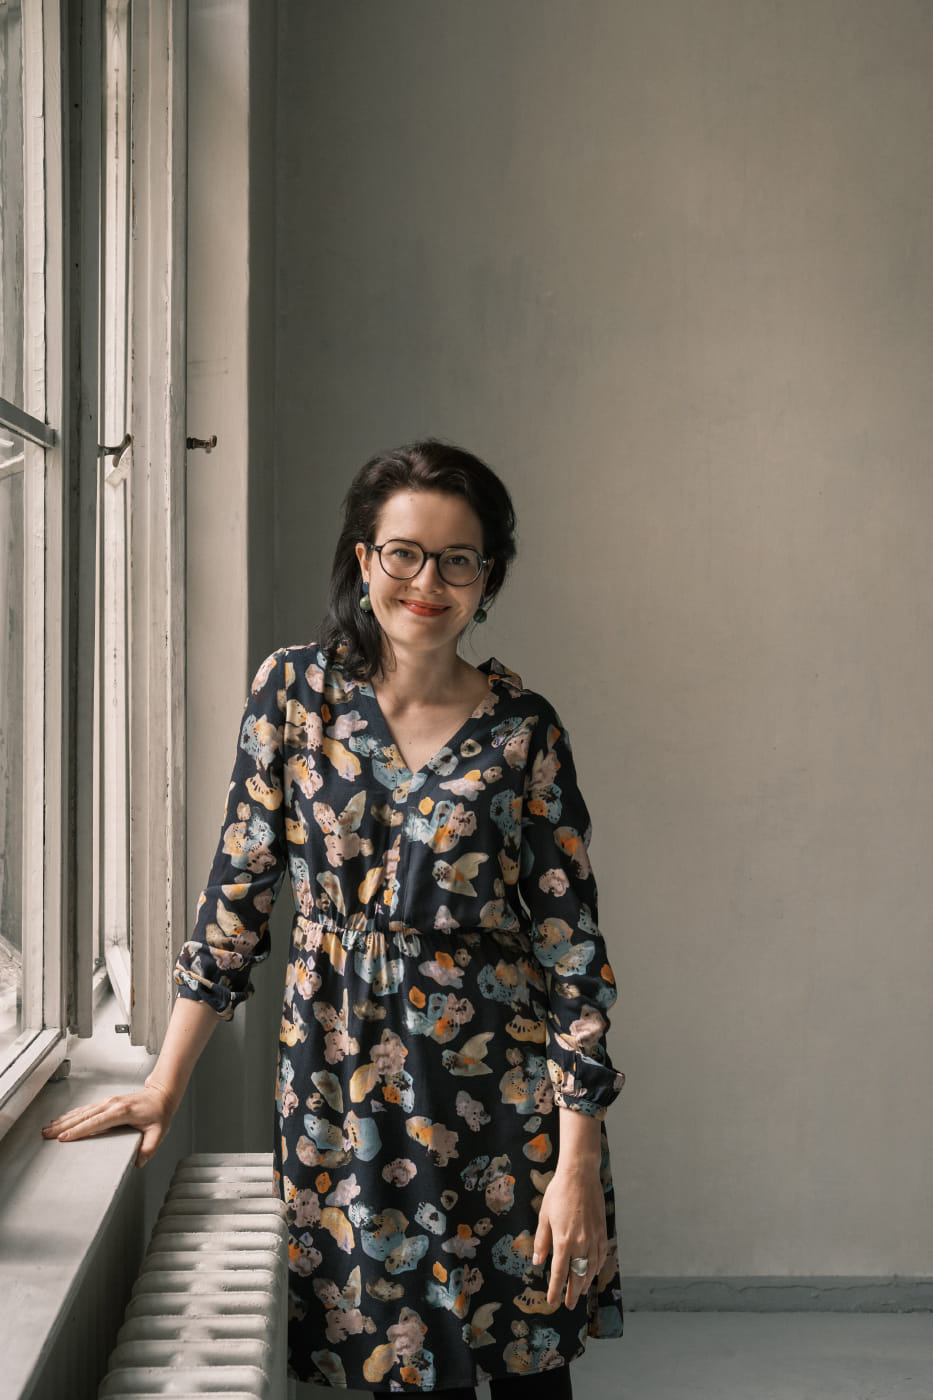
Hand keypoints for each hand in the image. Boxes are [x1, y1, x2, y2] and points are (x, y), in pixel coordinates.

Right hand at [42, 1078, 174, 1167]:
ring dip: (64, 1120)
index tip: (63, 1138)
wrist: (161, 1095)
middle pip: (83, 1116)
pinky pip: (86, 1109)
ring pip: (82, 1111)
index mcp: (122, 1112)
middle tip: (46, 1134)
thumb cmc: (159, 1113)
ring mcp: (108, 1102)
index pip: (95, 1123)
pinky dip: (71, 1115)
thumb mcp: (158, 1132)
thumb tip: (138, 1162)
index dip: (79, 1131)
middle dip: (63, 1126)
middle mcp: (112, 1104)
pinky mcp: (107, 1102)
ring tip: (48, 1128)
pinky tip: (62, 1120)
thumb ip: (149, 1148)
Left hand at [533, 1157, 608, 1307]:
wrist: (581, 1175)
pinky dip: (596, 1267)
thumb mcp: (544, 1216)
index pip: (559, 1273)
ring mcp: (594, 1238)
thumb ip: (542, 1241)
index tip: (552, 1301)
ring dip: (586, 1282)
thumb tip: (538, 1262)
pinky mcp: (602, 1231)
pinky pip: (601, 1256)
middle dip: (573, 1293)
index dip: (555, 1289)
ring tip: (581, 1291)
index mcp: (563, 1241)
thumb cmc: (559, 1193)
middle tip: (570, 1305)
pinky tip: (593, 1272)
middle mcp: (581, 1243)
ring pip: (591, 1268)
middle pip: (578, 1276)